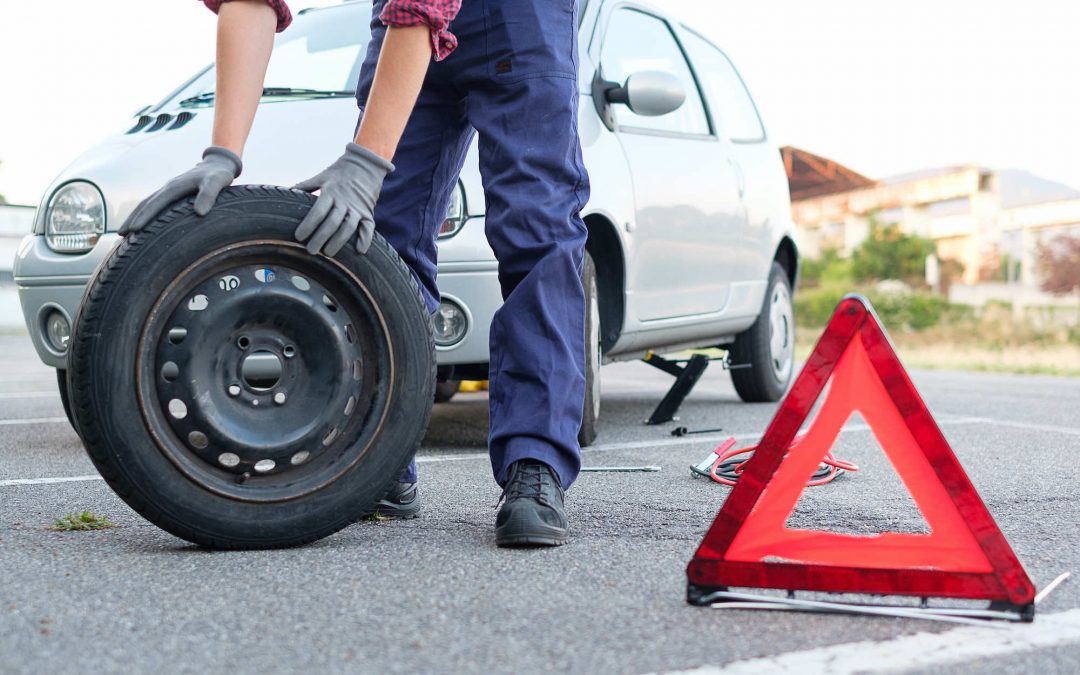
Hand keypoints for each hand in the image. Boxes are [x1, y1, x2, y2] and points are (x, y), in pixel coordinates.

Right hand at [118, 146, 241, 234]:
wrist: (219, 164)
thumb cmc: (219, 175)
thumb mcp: (217, 183)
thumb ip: (208, 195)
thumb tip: (199, 213)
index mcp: (174, 187)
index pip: (155, 204)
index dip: (143, 217)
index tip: (133, 230)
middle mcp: (168, 188)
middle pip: (145, 205)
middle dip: (132, 219)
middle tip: (121, 236)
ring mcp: (169, 190)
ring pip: (147, 204)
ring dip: (135, 217)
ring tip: (125, 233)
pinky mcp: (173, 194)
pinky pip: (155, 204)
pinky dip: (145, 214)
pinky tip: (143, 224)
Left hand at [292, 143, 393, 255]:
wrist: (366, 164)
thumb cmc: (340, 172)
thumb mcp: (322, 176)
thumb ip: (306, 185)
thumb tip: (287, 192)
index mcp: (331, 192)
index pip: (318, 211)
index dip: (308, 225)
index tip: (299, 236)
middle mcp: (345, 201)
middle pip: (332, 222)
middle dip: (320, 238)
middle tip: (310, 251)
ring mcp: (358, 208)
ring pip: (348, 228)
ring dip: (339, 242)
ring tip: (328, 254)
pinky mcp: (368, 212)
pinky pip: (368, 228)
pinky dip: (366, 239)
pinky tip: (359, 251)